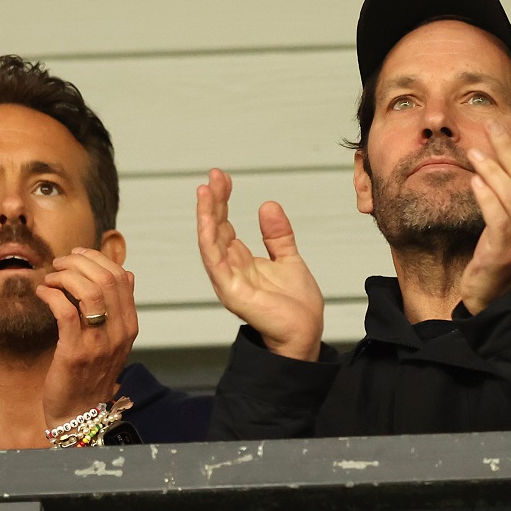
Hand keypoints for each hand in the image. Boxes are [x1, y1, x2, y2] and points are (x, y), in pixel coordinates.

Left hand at [35, 249, 137, 428]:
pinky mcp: (75, 352)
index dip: (97, 259)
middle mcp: (119, 332)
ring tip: (51, 278)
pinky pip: (65, 311)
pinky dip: (51, 294)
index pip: (121, 278)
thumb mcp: (114, 340)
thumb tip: (128, 274)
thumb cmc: (91, 374)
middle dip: (78, 263)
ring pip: (88, 291)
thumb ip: (120, 308)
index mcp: (130, 326)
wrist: (80, 414)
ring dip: (65, 276)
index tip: (77, 256)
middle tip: (59, 264)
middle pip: (105, 279)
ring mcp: (99, 343)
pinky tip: (42, 293)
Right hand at [196, 168, 323, 360]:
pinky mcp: (230, 290)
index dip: (223, 201)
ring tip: (205, 190)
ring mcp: (227, 279)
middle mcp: (230, 268)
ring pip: (210, 241)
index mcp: (242, 261)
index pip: (226, 225)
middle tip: (213, 176)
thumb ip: (277, 235)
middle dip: (213, 201)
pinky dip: (209, 238)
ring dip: (206, 215)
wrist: (305, 334)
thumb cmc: (296, 306)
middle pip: (215, 229)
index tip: (223, 178)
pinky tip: (208, 219)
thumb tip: (267, 205)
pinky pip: (214, 261)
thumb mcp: (289, 259)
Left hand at [460, 116, 510, 313]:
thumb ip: (506, 196)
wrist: (491, 299)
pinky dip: (486, 198)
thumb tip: (498, 164)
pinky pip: (497, 220)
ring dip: (495, 169)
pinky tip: (474, 181)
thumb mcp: (505, 223)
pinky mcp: (501, 251)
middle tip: (494, 123)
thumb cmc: (494, 259)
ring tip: (476, 150)